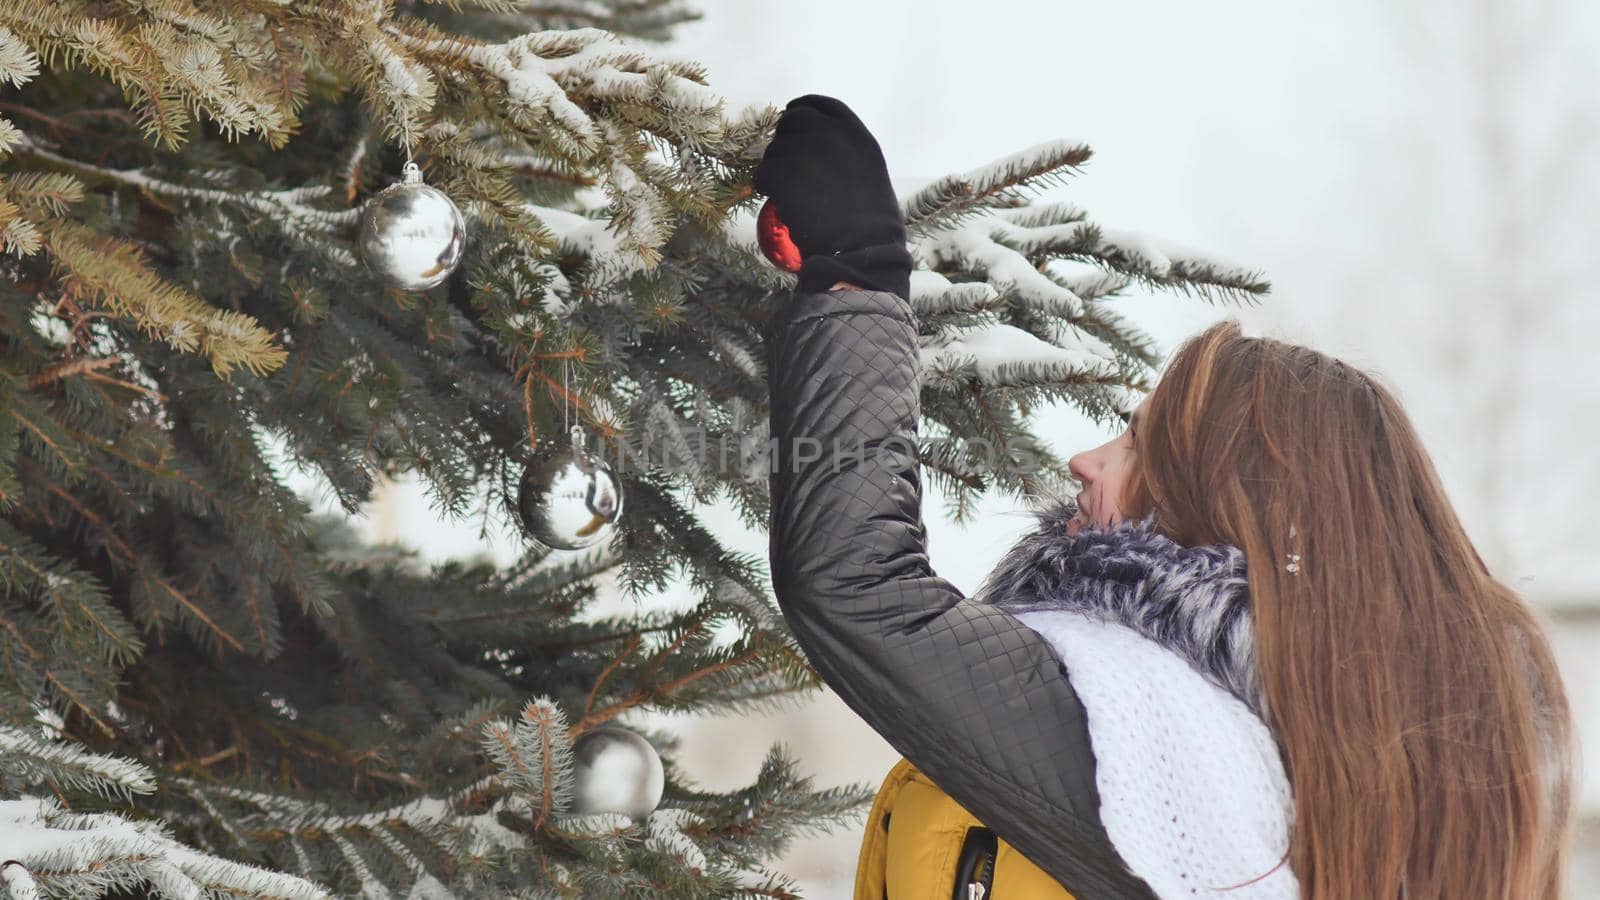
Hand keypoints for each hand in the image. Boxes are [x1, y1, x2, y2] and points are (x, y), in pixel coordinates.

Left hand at [754, 95, 912, 298]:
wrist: (861, 250)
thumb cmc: (870, 226)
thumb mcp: (869, 176)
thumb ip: (846, 154)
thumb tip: (815, 147)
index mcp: (857, 135)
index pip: (822, 105)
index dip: (802, 108)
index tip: (791, 115)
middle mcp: (832, 135)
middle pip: (793, 120)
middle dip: (784, 139)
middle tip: (786, 165)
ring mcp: (807, 152)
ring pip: (774, 150)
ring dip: (776, 169)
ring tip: (792, 195)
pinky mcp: (784, 173)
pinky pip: (762, 173)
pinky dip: (766, 187)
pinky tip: (781, 203)